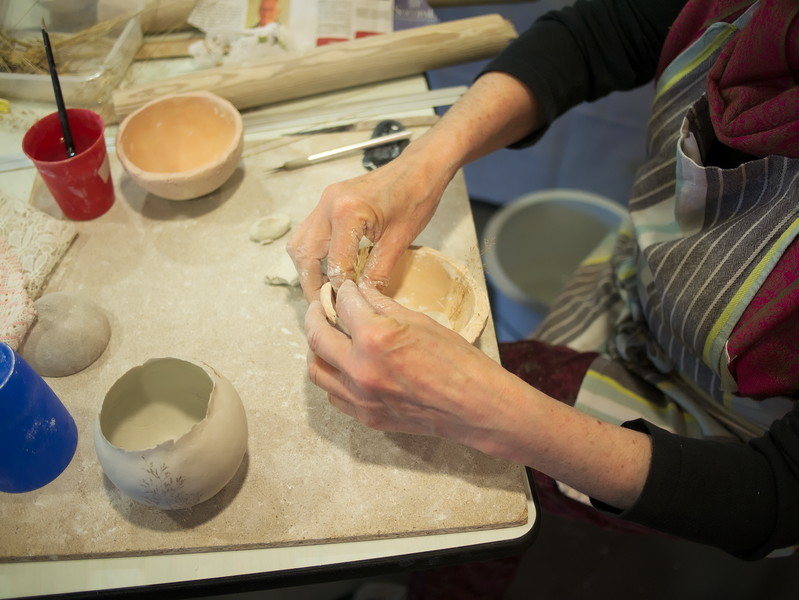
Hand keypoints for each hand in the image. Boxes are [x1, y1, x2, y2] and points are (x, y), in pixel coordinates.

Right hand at [286, 149, 448, 302]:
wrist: (421, 167)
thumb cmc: (417, 196)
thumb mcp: (400, 241)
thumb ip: (378, 272)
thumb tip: (363, 299)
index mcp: (347, 213)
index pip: (332, 263)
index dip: (337, 290)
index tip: (344, 308)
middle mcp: (328, 204)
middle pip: (303, 254)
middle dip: (311, 283)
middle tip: (326, 305)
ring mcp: (325, 200)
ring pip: (301, 244)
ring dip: (309, 270)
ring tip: (327, 290)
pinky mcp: (329, 201)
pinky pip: (310, 233)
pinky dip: (315, 255)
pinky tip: (331, 270)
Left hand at [304, 280, 511, 441]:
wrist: (475, 407)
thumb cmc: (457, 363)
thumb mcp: (421, 322)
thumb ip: (383, 307)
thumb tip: (363, 294)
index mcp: (375, 339)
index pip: (343, 305)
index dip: (342, 292)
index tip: (342, 288)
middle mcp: (360, 369)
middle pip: (317, 337)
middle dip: (316, 315)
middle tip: (321, 306)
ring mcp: (360, 397)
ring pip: (317, 370)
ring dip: (318, 349)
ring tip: (328, 336)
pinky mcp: (366, 417)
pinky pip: (333, 395)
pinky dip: (332, 376)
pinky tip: (343, 365)